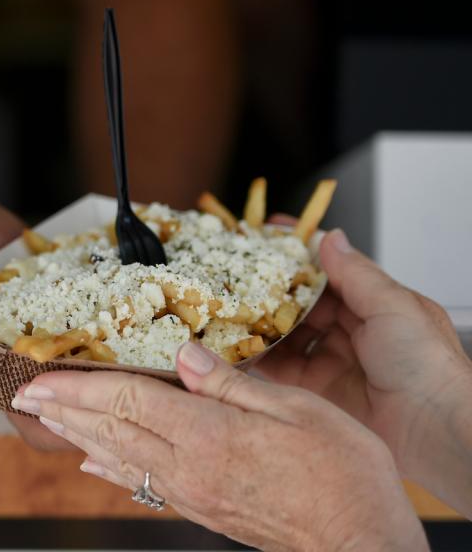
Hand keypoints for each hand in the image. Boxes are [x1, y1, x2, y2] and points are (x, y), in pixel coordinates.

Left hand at [11, 344, 427, 550]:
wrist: (361, 547)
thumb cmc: (345, 476)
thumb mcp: (301, 412)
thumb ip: (235, 383)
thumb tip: (186, 353)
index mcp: (210, 435)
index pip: (127, 400)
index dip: (79, 385)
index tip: (41, 376)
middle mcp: (190, 467)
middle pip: (110, 428)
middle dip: (61, 409)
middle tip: (22, 394)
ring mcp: (192, 492)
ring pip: (118, 456)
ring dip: (77, 433)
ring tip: (45, 418)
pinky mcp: (202, 507)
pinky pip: (142, 482)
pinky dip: (111, 466)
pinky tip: (94, 460)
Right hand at [256, 228, 471, 496]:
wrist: (432, 426)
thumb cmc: (427, 363)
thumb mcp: (392, 305)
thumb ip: (355, 273)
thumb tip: (330, 238)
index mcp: (375, 304)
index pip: (329, 271)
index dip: (300, 254)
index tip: (270, 235)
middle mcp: (351, 331)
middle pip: (302, 303)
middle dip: (271, 289)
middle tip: (239, 273)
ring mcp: (331, 360)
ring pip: (286, 333)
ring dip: (260, 321)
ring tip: (231, 305)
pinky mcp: (314, 390)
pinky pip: (278, 368)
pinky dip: (256, 356)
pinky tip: (236, 343)